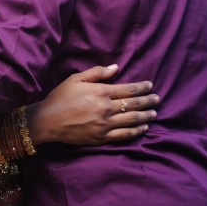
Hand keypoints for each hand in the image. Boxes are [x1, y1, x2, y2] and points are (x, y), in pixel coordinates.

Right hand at [28, 64, 157, 145]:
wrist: (49, 120)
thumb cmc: (61, 97)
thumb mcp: (76, 79)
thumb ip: (97, 73)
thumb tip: (116, 68)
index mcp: (101, 92)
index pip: (128, 89)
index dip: (142, 87)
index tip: (150, 85)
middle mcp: (107, 108)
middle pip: (134, 104)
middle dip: (148, 100)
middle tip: (157, 98)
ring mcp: (106, 124)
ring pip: (132, 120)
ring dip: (146, 116)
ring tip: (154, 113)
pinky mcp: (103, 137)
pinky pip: (125, 134)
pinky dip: (136, 131)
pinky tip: (143, 127)